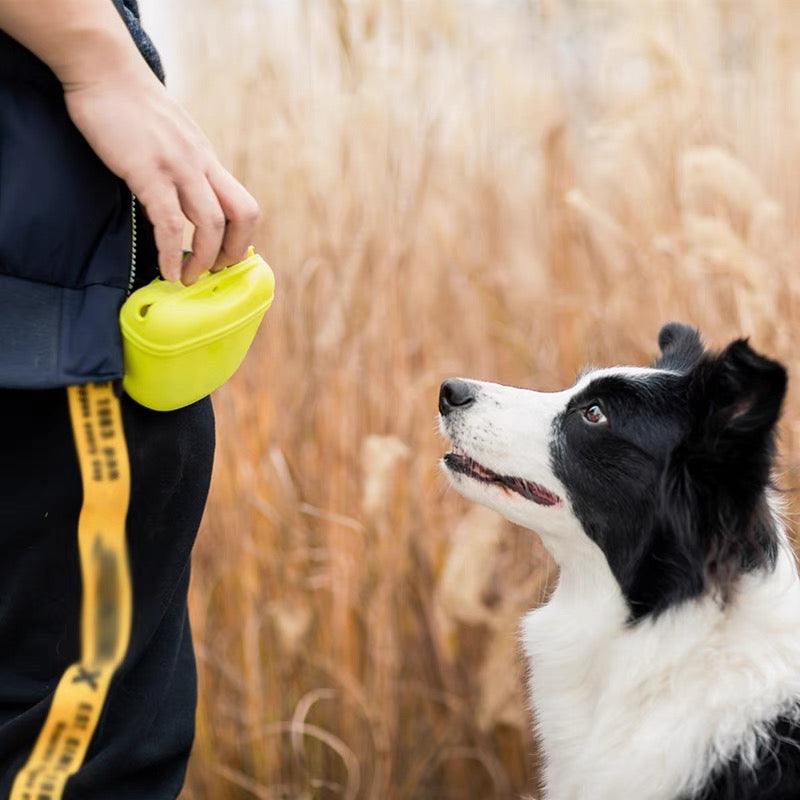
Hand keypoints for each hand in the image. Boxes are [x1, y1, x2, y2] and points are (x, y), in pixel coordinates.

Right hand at [64, 68, 259, 283]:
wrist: (103, 68)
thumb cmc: (129, 103)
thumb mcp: (171, 135)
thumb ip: (183, 163)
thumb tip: (182, 193)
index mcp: (207, 159)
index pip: (243, 204)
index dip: (242, 238)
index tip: (224, 257)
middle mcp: (202, 164)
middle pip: (243, 215)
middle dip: (234, 251)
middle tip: (214, 272)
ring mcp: (178, 167)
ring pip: (212, 223)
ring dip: (205, 259)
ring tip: (187, 277)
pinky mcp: (148, 171)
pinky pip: (170, 223)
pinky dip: (171, 253)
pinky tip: (165, 270)